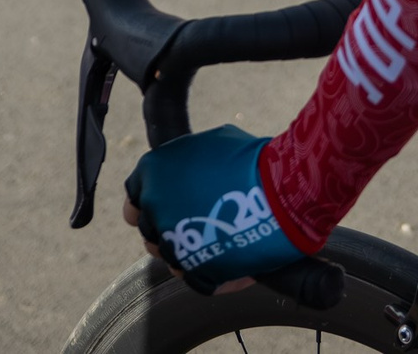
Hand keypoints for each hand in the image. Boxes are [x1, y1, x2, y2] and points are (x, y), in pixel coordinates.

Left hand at [121, 125, 305, 292]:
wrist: (283, 192)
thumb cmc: (252, 162)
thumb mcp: (210, 141)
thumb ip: (184, 158)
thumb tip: (184, 170)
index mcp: (153, 174)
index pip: (134, 195)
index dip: (150, 199)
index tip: (167, 201)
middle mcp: (155, 209)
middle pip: (149, 228)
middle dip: (168, 225)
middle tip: (196, 217)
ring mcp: (174, 244)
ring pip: (169, 255)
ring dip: (188, 248)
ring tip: (216, 236)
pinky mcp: (196, 271)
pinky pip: (193, 277)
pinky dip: (209, 269)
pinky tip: (227, 254)